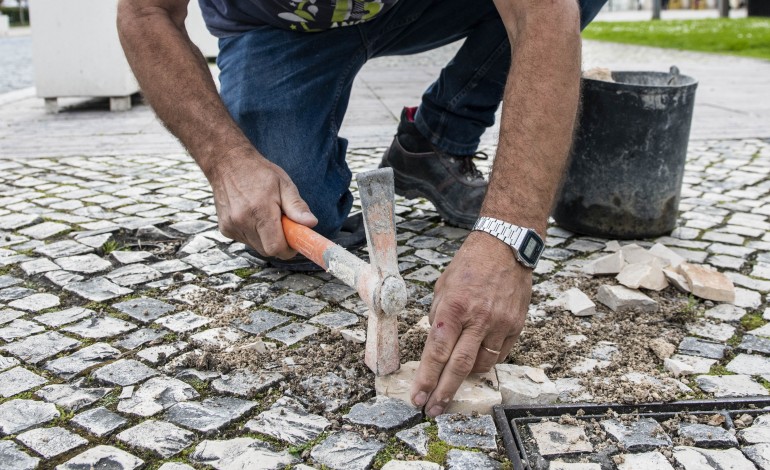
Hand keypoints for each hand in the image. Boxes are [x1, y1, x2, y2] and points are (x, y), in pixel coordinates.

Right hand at [208, 147, 317, 258]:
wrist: (227, 162)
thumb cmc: (259, 172)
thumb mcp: (284, 184)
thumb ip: (297, 206)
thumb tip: (311, 223)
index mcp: (259, 211)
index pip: (275, 247)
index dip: (288, 249)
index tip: (295, 240)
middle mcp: (242, 221)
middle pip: (267, 250)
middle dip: (279, 242)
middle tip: (283, 225)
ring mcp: (231, 226)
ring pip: (256, 246)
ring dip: (266, 238)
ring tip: (266, 216)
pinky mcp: (225, 229)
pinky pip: (246, 240)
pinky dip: (254, 234)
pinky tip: (253, 216)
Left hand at [411, 231, 530, 416]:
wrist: (506, 247)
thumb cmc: (470, 265)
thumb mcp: (443, 287)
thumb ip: (438, 317)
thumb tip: (436, 343)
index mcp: (454, 308)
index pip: (437, 352)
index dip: (426, 378)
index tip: (418, 397)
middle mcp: (478, 319)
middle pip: (459, 367)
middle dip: (443, 392)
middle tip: (433, 410)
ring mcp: (500, 324)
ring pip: (482, 365)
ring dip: (466, 378)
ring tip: (453, 383)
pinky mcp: (516, 326)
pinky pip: (500, 354)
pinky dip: (486, 362)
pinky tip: (476, 363)